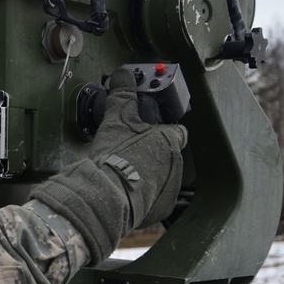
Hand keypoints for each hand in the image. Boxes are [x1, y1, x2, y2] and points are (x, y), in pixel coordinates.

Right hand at [31, 67, 186, 263]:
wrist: (106, 196)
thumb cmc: (115, 157)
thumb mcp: (116, 119)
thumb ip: (123, 94)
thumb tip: (123, 74)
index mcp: (170, 140)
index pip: (177, 131)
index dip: (163, 131)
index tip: (148, 132)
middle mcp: (176, 165)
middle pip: (168, 155)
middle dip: (152, 154)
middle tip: (129, 154)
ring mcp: (171, 188)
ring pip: (163, 177)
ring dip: (150, 175)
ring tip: (126, 174)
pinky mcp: (162, 209)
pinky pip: (157, 198)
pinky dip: (146, 196)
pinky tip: (128, 191)